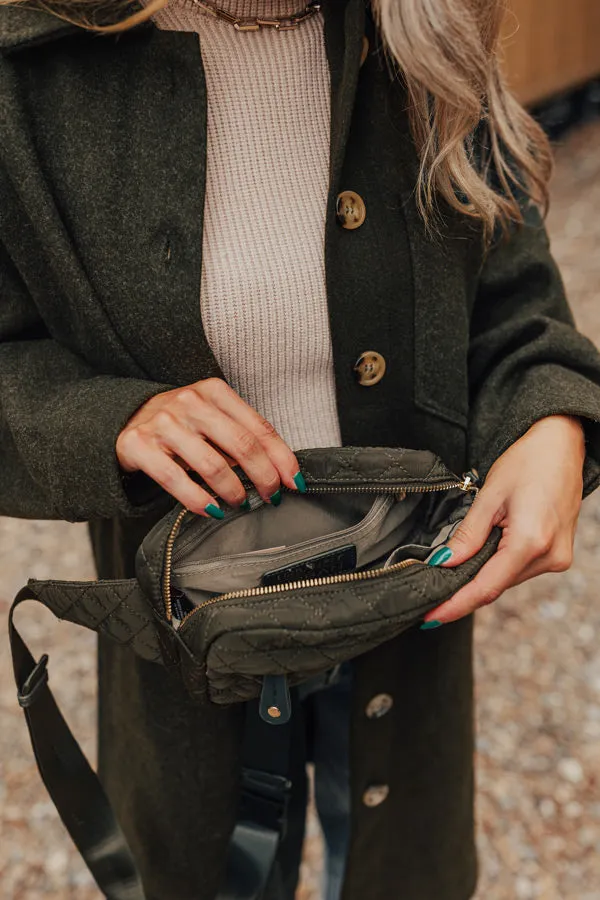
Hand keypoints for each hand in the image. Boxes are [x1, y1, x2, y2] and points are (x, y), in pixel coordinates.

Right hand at [116, 378, 303, 516]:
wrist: (122, 419)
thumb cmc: (179, 423)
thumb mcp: (210, 417)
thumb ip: (240, 435)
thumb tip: (278, 470)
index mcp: (214, 392)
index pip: (259, 428)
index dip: (282, 458)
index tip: (294, 481)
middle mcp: (190, 402)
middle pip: (242, 445)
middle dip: (264, 477)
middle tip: (272, 496)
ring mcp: (164, 423)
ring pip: (212, 465)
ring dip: (234, 491)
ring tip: (239, 503)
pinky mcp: (139, 445)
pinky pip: (175, 479)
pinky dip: (198, 500)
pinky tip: (212, 510)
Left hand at [421, 415, 585, 626]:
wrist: (561, 446)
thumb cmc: (528, 462)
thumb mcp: (489, 496)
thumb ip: (467, 535)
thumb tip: (443, 564)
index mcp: (531, 541)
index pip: (486, 587)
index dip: (455, 605)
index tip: (430, 617)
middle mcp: (549, 556)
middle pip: (496, 585)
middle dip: (463, 591)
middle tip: (430, 594)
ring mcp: (557, 557)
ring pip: (507, 579)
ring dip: (481, 576)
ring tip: (453, 568)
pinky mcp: (558, 554)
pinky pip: (519, 569)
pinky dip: (498, 566)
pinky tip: (481, 556)